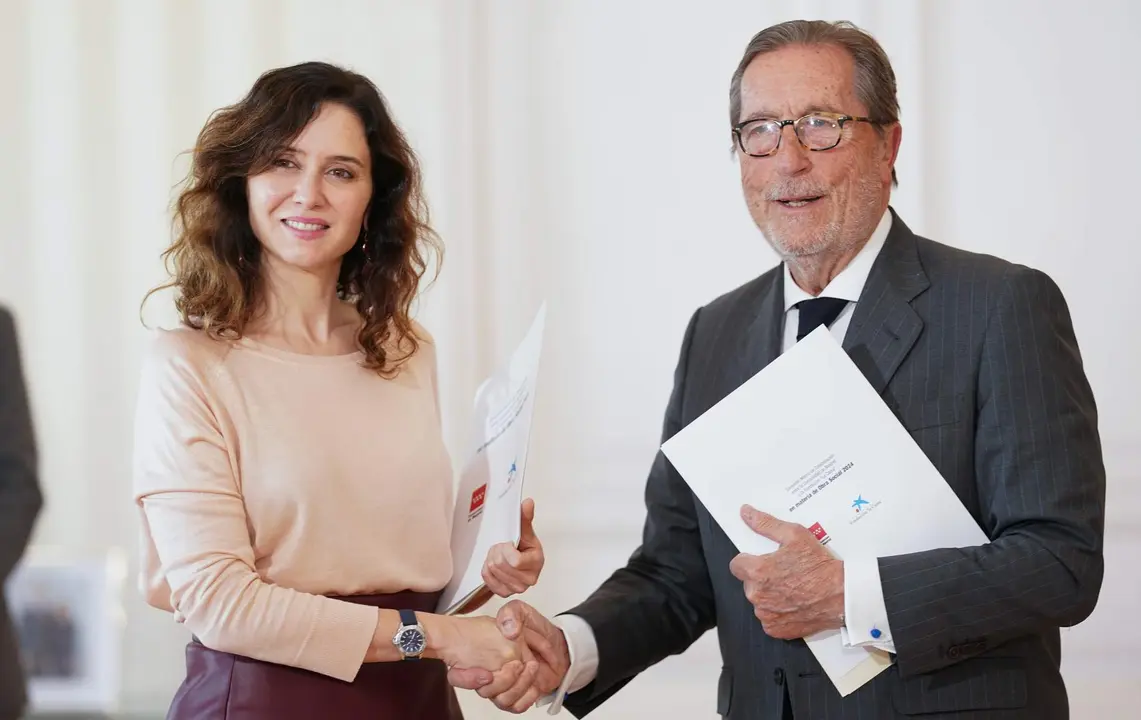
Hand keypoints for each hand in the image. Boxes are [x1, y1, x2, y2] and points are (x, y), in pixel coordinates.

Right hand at [448, 600, 569, 713]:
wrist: (559, 642)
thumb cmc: (537, 628)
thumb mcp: (521, 611)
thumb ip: (512, 614)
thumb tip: (509, 630)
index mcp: (489, 653)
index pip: (470, 672)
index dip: (477, 673)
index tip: (498, 664)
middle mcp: (495, 671)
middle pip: (486, 691)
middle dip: (504, 680)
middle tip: (518, 664)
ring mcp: (507, 685)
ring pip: (502, 700)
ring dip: (518, 687)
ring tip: (531, 669)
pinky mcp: (520, 695)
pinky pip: (517, 706)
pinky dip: (526, 698)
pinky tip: (534, 685)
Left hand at [481, 497, 543, 596]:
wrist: (518, 563)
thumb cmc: (524, 548)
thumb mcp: (525, 532)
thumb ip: (525, 518)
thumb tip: (527, 503)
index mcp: (536, 563)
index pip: (514, 561)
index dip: (507, 549)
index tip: (510, 543)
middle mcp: (528, 579)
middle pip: (500, 564)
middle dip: (497, 551)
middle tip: (502, 547)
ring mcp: (515, 588)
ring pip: (492, 569)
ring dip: (491, 558)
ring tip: (500, 555)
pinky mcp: (503, 592)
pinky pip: (486, 578)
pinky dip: (487, 569)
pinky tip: (495, 565)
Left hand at [728, 504, 844, 639]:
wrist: (842, 595)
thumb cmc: (818, 565)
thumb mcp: (794, 535)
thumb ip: (765, 524)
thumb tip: (745, 512)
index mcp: (757, 572)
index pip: (736, 565)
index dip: (749, 561)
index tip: (764, 561)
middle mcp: (756, 596)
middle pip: (749, 583)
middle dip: (761, 578)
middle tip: (785, 573)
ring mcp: (765, 615)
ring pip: (759, 602)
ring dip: (769, 596)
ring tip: (792, 588)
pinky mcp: (775, 630)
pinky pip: (769, 619)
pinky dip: (778, 613)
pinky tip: (794, 604)